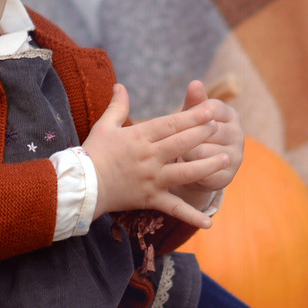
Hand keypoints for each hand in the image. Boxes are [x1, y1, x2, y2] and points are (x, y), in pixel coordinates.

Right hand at [82, 83, 226, 227]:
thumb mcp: (104, 126)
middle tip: (220, 127)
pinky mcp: (151, 198)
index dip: (192, 117)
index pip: (171, 124)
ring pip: (185, 172)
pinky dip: (191, 216)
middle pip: (182, 144)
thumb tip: (120, 85)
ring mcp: (152, 179)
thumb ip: (117, 106)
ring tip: (226, 159)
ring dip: (207, 166)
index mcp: (139, 137)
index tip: (209, 110)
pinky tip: (208, 222)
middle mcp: (149, 157)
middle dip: (203, 134)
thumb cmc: (92, 153)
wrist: (82, 186)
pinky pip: (174, 208)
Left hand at [172, 79, 244, 208]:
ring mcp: (236, 155)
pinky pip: (204, 170)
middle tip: (171, 141)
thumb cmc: (191, 135)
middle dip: (186, 136)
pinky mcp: (228, 175)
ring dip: (185, 153)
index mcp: (231, 115)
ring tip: (176, 154)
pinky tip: (182, 168)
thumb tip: (195, 82)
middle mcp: (238, 134)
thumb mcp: (191, 117)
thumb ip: (194, 101)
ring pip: (203, 151)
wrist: (196, 170)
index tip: (177, 122)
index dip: (190, 116)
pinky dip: (190, 169)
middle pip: (207, 130)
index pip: (210, 108)